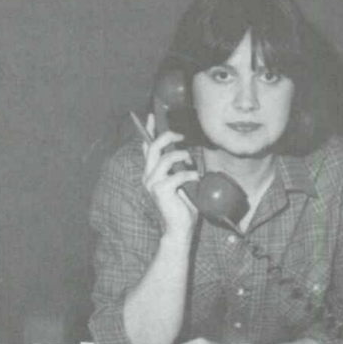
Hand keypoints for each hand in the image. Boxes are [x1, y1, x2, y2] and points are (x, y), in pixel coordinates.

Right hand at [140, 114, 199, 238]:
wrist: (179, 229)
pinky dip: (190, 175)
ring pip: (165, 158)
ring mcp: (152, 183)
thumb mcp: (180, 181)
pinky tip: (196, 179)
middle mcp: (148, 176)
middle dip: (167, 136)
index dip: (148, 130)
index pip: (147, 146)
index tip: (152, 115)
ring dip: (181, 156)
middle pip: (154, 147)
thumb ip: (178, 167)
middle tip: (181, 136)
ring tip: (191, 162)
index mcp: (151, 172)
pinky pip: (177, 175)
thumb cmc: (181, 206)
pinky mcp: (160, 191)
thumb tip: (184, 151)